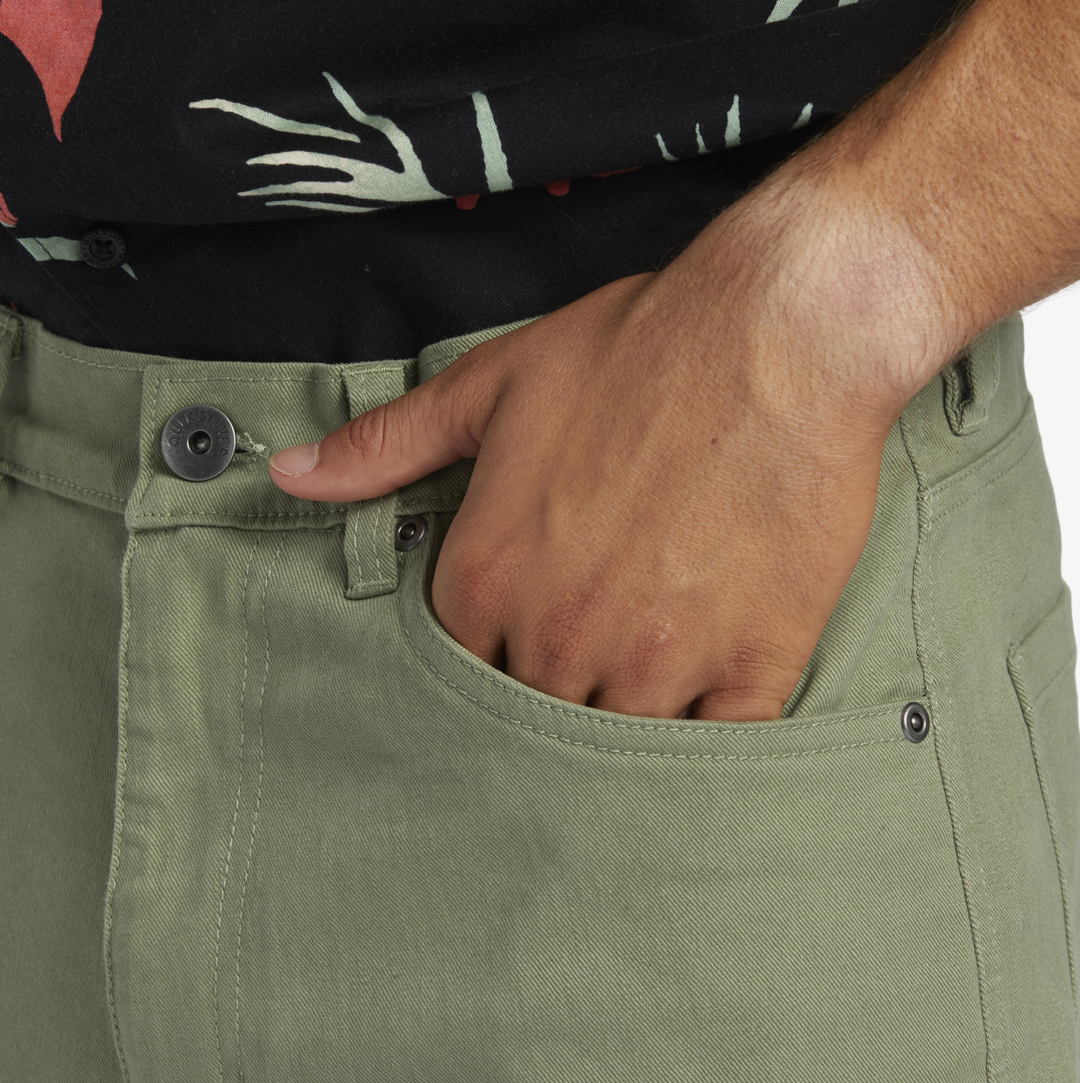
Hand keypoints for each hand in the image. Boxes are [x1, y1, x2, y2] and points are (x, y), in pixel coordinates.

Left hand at [268, 198, 921, 721]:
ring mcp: (659, 658)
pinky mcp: (752, 662)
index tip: (519, 644)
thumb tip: (289, 474)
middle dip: (553, 699)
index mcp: (491, 575)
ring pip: (616, 749)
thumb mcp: (496, 384)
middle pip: (533, 720)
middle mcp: (563, 632)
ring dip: (623, 734)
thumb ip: (390, 444)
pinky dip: (707, 746)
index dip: (489, 659)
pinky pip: (717, 748)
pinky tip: (704, 717)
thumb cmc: (640, 349)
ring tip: (643, 695)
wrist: (786, 333)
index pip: (458, 670)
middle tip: (589, 665)